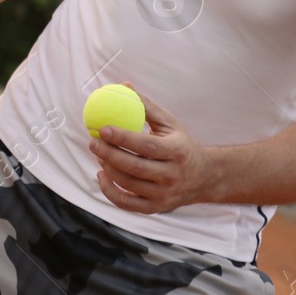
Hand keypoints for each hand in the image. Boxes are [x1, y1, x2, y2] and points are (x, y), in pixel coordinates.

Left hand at [91, 85, 213, 213]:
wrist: (203, 177)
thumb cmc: (180, 144)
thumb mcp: (169, 123)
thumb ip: (146, 106)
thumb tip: (124, 86)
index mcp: (177, 152)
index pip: (147, 146)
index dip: (123, 138)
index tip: (103, 128)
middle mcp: (172, 176)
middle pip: (135, 168)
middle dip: (110, 155)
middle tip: (92, 142)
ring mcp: (163, 195)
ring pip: (129, 185)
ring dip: (108, 168)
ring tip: (97, 153)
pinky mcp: (155, 208)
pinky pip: (127, 203)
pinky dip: (110, 191)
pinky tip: (101, 174)